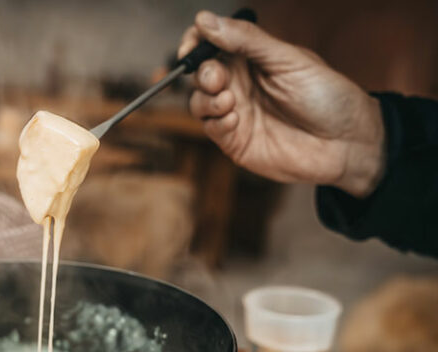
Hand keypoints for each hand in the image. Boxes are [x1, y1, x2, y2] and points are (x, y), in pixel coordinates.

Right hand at [179, 11, 384, 196]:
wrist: (348, 144)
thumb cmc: (327, 97)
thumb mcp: (288, 60)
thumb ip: (246, 40)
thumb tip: (205, 20)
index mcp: (252, 58)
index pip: (211, 44)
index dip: (195, 42)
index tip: (190, 47)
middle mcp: (240, 84)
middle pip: (200, 74)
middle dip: (202, 74)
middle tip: (218, 78)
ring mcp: (236, 113)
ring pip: (199, 102)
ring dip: (206, 100)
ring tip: (229, 101)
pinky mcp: (236, 142)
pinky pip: (211, 129)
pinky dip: (216, 122)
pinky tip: (236, 120)